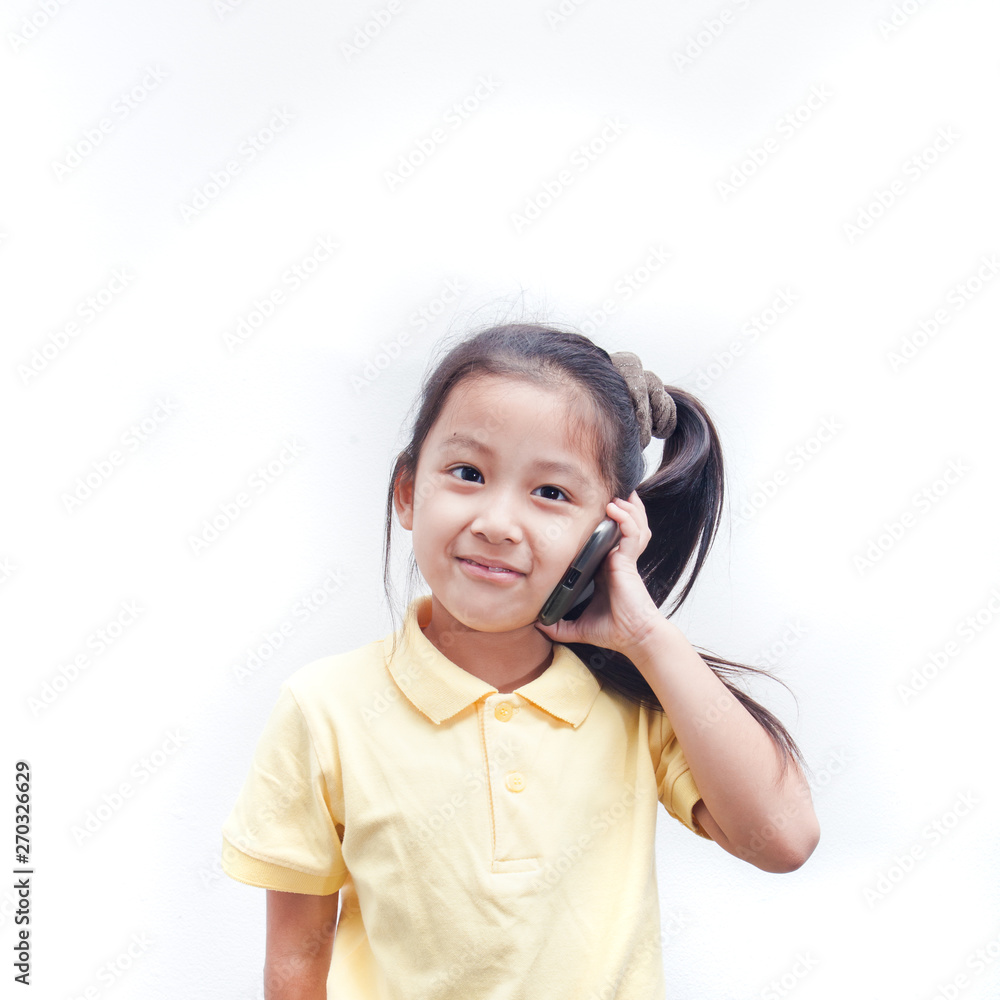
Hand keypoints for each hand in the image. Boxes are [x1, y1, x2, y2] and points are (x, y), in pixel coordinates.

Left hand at [534, 490, 664, 656]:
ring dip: (626, 509)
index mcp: (607, 570)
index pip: (608, 539)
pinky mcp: (628, 562)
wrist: (634, 639)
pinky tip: (615, 509)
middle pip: (625, 526)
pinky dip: (625, 519)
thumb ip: (559, 626)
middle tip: (613, 494)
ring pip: (632, 525)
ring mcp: (625, 560)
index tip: (596, 510)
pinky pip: (631, 534)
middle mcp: (617, 561)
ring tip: (617, 497)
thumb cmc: (613, 630)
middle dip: (623, 509)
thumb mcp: (578, 627)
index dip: (607, 524)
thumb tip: (537, 626)